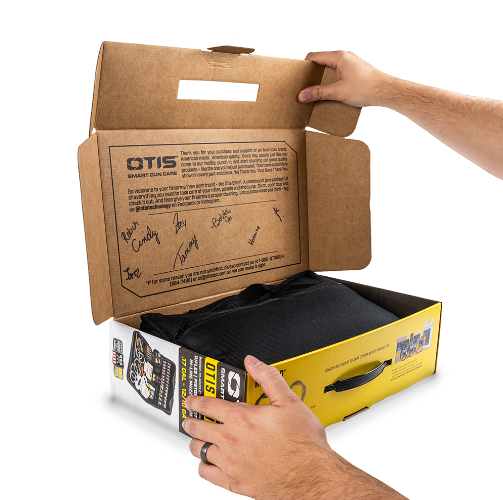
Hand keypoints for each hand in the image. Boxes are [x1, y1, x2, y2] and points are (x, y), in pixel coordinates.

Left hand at [184, 355, 406, 499]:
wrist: (311, 476)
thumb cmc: (303, 443)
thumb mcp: (289, 401)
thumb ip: (268, 378)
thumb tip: (253, 363)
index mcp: (241, 417)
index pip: (208, 405)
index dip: (195, 401)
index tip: (191, 400)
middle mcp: (231, 440)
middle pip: (197, 428)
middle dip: (190, 421)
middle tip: (189, 418)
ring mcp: (230, 463)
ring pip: (199, 450)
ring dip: (196, 442)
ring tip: (198, 438)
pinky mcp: (234, 482)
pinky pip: (206, 473)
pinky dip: (203, 466)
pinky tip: (208, 462)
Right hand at [298, 51, 393, 106]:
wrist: (386, 91)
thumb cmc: (366, 88)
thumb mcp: (338, 92)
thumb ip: (319, 93)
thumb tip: (302, 95)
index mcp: (339, 56)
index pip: (314, 56)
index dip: (305, 66)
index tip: (299, 78)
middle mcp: (344, 56)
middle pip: (322, 61)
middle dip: (313, 74)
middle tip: (307, 86)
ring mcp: (350, 63)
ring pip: (330, 68)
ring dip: (323, 79)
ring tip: (319, 92)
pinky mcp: (355, 70)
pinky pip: (338, 73)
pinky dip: (333, 81)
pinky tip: (332, 93)